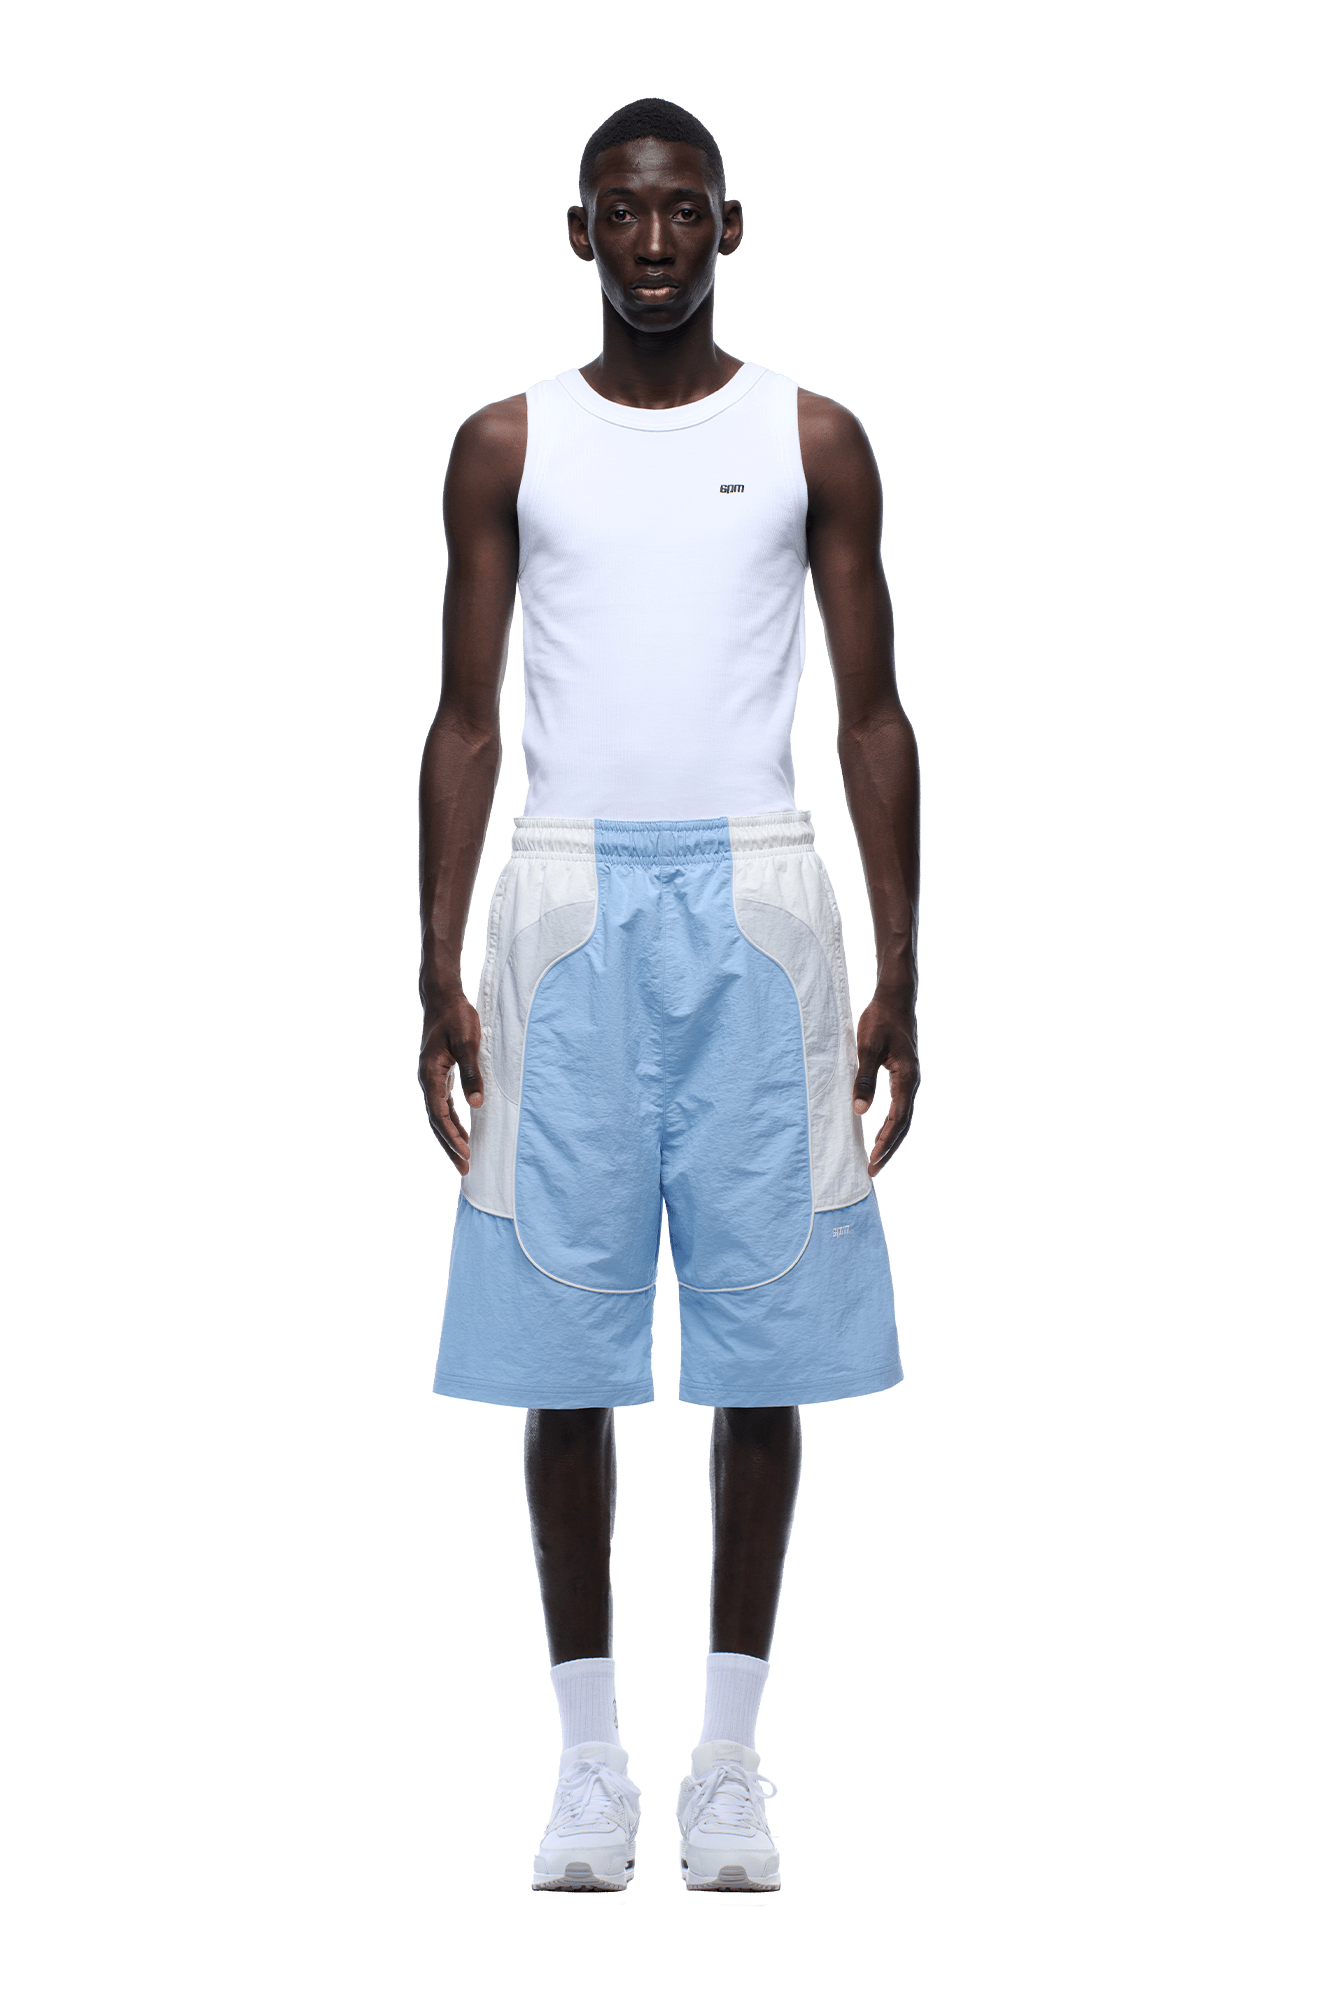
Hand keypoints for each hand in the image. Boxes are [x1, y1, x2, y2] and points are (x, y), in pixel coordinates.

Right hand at [418, 988, 483, 1173]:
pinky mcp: (438, 1077)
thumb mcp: (468, 1043)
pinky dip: (452, 1122)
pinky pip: (443, 1106)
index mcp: (430, 1074)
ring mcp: (431, 1079)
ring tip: (464, 1158)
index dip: (452, 1134)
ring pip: (438, 1116)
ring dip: (450, 1137)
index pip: (439, 1113)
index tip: (466, 1152)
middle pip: (436, 1121)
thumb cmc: (456, 1017)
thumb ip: (472, 1072)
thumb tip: (477, 1103)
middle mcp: (427, 1080)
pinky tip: (462, 1132)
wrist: (443, 999)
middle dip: (449, 1145)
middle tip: (465, 1168)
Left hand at [853, 991, 919, 1176]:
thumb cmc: (880, 1020)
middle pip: (904, 1125)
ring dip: (891, 1139)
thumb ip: (863, 1078)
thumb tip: (859, 1110)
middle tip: (872, 1170)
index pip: (897, 1120)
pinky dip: (892, 1125)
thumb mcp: (865, 1048)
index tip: (872, 1162)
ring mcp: (911, 1080)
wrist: (895, 999)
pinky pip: (901, 1108)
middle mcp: (913, 1082)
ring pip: (904, 1118)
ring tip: (877, 1158)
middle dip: (888, 1149)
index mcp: (907, 1078)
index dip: (885, 1143)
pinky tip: (881, 1131)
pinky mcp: (905, 1076)